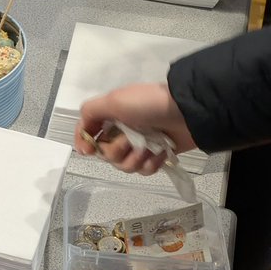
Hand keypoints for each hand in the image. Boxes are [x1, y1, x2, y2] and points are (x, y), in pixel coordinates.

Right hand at [74, 82, 196, 174]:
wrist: (187, 112)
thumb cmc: (148, 105)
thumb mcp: (114, 100)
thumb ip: (90, 113)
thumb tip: (83, 141)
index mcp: (110, 117)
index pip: (88, 134)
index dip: (85, 144)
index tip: (89, 151)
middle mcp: (122, 131)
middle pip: (106, 155)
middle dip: (117, 152)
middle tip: (130, 141)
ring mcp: (139, 145)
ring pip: (124, 166)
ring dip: (135, 159)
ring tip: (149, 148)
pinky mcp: (155, 155)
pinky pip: (144, 169)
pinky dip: (151, 162)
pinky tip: (160, 153)